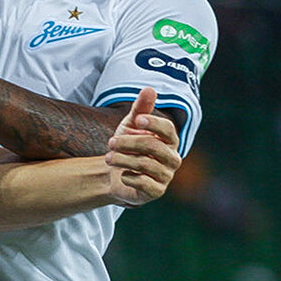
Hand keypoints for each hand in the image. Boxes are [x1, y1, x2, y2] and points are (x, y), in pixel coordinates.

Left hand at [104, 88, 181, 206]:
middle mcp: (172, 158)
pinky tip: (122, 175)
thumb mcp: (130, 126)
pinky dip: (128, 177)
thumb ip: (141, 109)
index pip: (168, 129)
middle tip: (110, 142)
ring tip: (108, 158)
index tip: (137, 119)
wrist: (115, 174)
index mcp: (169, 140)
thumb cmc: (127, 147)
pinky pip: (143, 183)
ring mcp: (166, 176)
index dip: (154, 123)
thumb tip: (150, 89)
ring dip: (122, 159)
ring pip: (145, 164)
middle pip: (153, 146)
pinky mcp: (156, 191)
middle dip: (128, 142)